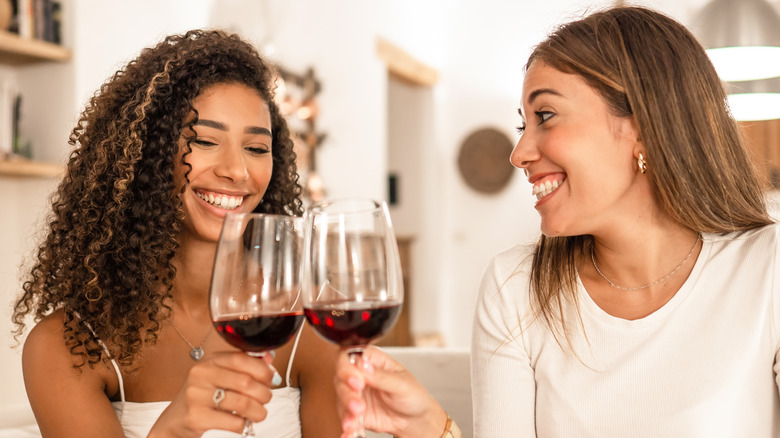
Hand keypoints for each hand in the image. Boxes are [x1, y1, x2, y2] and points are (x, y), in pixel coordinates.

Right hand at [148, 351, 276, 437]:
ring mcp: (197, 396)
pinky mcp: (196, 418)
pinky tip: (241, 423)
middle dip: (264, 393)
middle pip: (245, 382)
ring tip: (259, 413)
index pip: (240, 359)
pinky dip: (244, 424)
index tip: (271, 378)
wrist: (175, 419)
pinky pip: (233, 422)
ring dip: (258, 411)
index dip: (262, 369)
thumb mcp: (221, 375)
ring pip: (242, 403)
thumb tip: (269, 358)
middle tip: (266, 399)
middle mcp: (201, 375)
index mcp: (210, 361)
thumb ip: (244, 366)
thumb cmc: (204, 396)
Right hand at [335, 346, 446, 437]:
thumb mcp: (401, 384)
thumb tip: (365, 365)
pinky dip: (347, 424)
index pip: (351, 355)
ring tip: (356, 419)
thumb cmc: (412, 395)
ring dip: (346, 410)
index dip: (348, 367)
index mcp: (372, 360)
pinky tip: (349, 431)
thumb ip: (382, 376)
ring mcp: (355, 393)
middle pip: (341, 377)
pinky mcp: (353, 412)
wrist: (415, 420)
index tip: (357, 381)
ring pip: (341, 397)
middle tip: (358, 404)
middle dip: (347, 392)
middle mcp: (360, 374)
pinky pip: (345, 417)